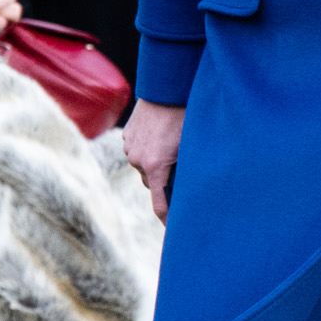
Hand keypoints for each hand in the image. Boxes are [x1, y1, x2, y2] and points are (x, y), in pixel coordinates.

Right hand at [125, 99, 183, 220]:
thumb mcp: (193, 148)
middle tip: (183, 182)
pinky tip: (164, 139)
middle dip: (165, 184)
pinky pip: (139, 151)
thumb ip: (188, 171)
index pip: (159, 204)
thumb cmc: (186, 118)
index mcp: (155, 167)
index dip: (168, 219)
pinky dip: (150, 151)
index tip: (175, 231)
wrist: (167, 89)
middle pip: (152, 184)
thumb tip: (193, 190)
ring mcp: (129, 148)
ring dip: (158, 165)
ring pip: (145, 167)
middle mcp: (137, 160)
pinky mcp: (127, 136)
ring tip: (174, 153)